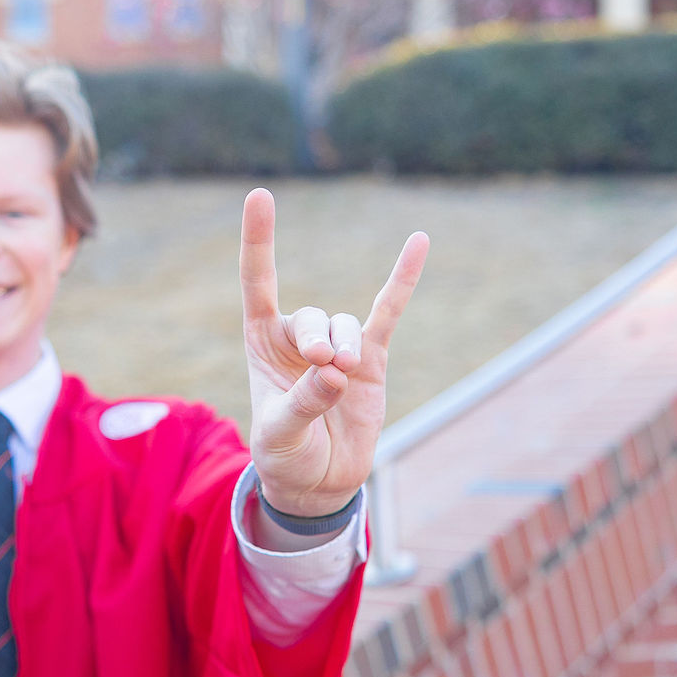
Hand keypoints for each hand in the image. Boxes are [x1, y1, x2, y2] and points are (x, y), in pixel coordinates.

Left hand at [239, 186, 426, 517]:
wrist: (317, 482)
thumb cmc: (286, 455)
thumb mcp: (279, 435)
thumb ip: (301, 403)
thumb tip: (334, 373)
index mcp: (262, 343)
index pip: (258, 283)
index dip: (258, 242)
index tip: (259, 195)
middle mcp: (299, 338)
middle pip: (313, 316)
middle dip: (317, 339)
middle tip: (322, 367)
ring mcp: (338, 346)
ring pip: (346, 326)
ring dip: (345, 348)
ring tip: (341, 378)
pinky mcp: (372, 359)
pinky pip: (388, 313)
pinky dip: (402, 280)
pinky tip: (419, 242)